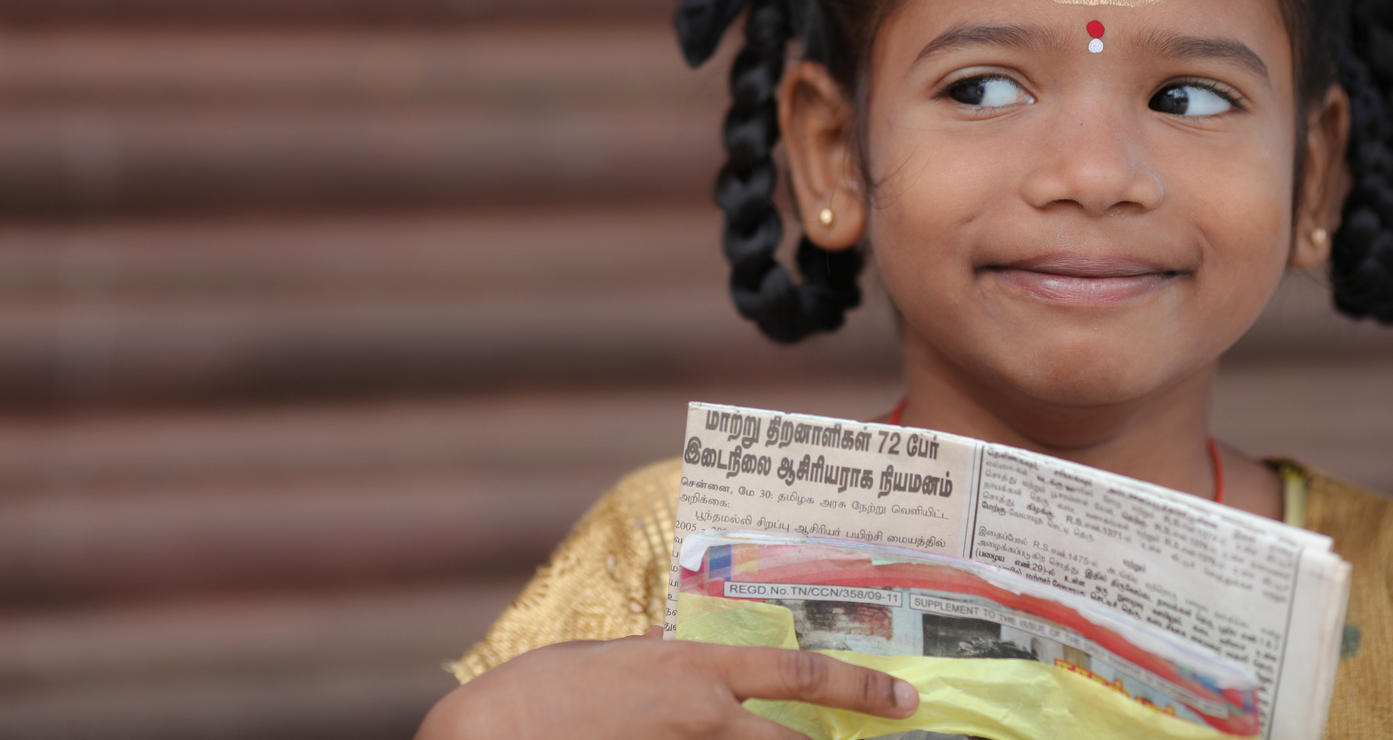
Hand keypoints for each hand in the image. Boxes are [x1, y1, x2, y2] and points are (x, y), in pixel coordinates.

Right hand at [416, 628, 917, 739]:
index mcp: (694, 669)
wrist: (490, 733)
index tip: (902, 698)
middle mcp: (703, 717)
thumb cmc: (543, 690)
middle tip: (894, 731)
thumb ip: (668, 668)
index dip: (859, 687)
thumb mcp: (616, 660)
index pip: (797, 676)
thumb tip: (698, 671)